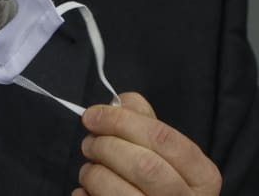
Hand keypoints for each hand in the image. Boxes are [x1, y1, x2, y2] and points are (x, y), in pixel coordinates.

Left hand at [76, 92, 221, 195]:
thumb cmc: (161, 179)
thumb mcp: (166, 152)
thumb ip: (145, 121)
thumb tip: (121, 102)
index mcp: (202, 176)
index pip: (162, 138)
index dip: (121, 121)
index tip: (93, 116)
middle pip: (142, 165)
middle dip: (105, 146)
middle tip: (89, 143)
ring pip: (117, 190)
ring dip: (92, 172)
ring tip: (90, 168)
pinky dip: (85, 194)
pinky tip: (90, 190)